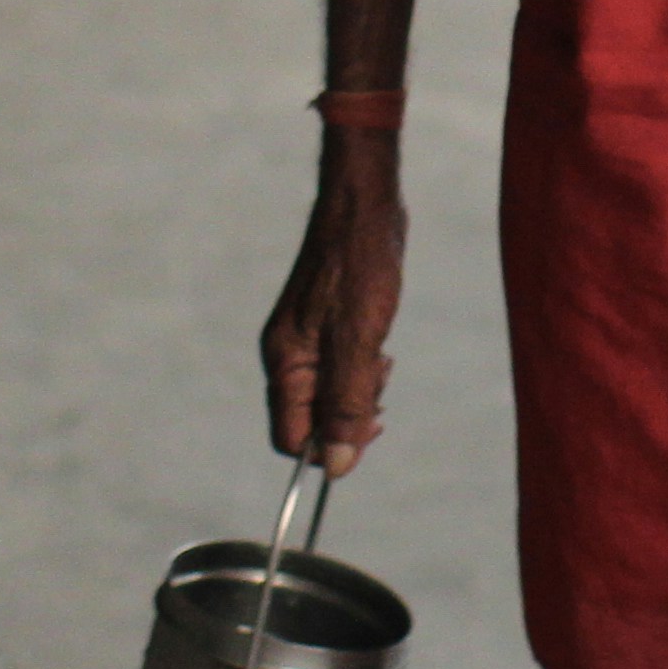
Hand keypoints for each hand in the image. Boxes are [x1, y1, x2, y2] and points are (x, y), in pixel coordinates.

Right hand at [260, 137, 405, 473]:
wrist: (365, 203)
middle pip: (313, 421)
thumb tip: (337, 465)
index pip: (292, 438)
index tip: (369, 426)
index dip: (330, 446)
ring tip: (383, 359)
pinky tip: (381, 350)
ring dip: (361, 392)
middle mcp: (289, 357)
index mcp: (285, 362)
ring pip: (331, 397)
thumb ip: (346, 401)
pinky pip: (342, 371)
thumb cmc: (360, 264)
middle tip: (380, 381)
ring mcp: (307, 342)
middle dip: (350, 415)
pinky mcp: (328, 328)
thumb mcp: (359, 339)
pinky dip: (364, 370)